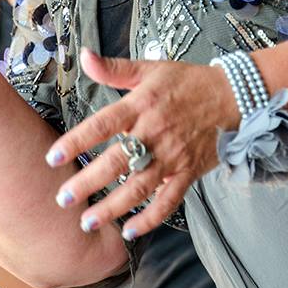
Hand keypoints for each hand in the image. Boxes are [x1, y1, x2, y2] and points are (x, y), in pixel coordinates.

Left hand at [45, 49, 236, 238]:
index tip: (53, 157)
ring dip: (113, 207)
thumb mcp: (151, 69)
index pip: (103, 124)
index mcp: (142, 105)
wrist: (234, 96)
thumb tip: (84, 57)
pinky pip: (169, 200)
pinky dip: (151, 218)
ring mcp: (172, 155)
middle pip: (118, 161)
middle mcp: (155, 132)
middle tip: (63, 199)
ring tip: (88, 221)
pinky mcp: (188, 172)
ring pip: (140, 186)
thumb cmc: (189, 82)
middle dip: (88, 182)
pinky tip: (131, 231)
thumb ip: (114, 68)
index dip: (77, 141)